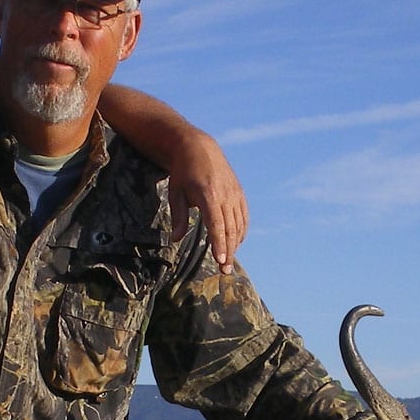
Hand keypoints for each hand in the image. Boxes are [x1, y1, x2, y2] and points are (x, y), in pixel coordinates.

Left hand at [167, 130, 248, 272]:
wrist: (198, 148)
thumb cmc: (182, 173)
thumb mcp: (175, 193)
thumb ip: (178, 217)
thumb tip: (176, 239)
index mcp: (208, 195)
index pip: (217, 225)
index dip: (219, 244)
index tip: (221, 260)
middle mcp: (225, 194)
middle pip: (230, 229)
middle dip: (228, 251)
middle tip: (225, 271)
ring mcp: (234, 193)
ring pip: (239, 224)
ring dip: (235, 244)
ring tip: (228, 261)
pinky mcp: (239, 192)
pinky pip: (243, 216)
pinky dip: (241, 230)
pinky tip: (236, 242)